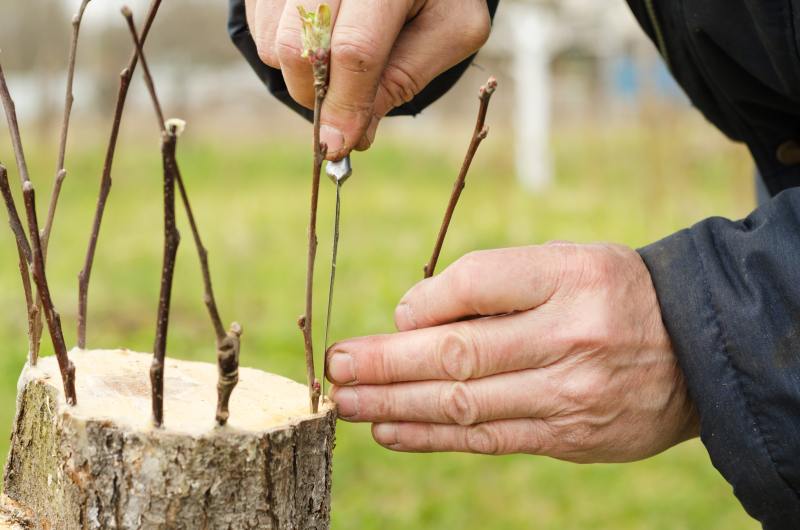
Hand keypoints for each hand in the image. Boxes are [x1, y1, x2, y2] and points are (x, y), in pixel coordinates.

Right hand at [244, 0, 491, 158]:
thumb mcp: (449, 32)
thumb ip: (404, 79)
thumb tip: (352, 135)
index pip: (355, 49)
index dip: (345, 105)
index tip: (338, 146)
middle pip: (302, 48)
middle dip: (319, 97)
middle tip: (342, 110)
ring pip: (276, 43)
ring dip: (302, 77)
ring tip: (339, 65)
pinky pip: (260, 29)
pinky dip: (286, 52)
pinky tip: (320, 39)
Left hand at [327, 243, 698, 462]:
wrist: (695, 349)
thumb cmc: (612, 294)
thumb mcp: (565, 263)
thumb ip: (491, 282)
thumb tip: (410, 315)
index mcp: (570, 277)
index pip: (478, 282)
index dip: (425, 303)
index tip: (392, 319)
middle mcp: (571, 336)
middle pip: (460, 352)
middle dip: (389, 363)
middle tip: (337, 367)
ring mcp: (571, 393)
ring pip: (465, 403)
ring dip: (396, 405)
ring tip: (347, 403)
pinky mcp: (569, 437)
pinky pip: (488, 439)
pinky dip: (432, 437)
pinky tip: (389, 431)